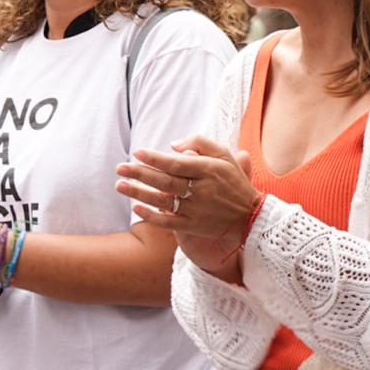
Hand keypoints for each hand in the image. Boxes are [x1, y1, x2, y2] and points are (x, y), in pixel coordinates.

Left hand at [116, 136, 259, 279]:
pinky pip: (169, 222)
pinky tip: (136, 208)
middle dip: (140, 174)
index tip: (137, 152)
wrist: (250, 215)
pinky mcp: (194, 226)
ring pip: (163, 201)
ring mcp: (197, 210)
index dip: (155, 158)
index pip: (176, 164)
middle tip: (120, 168)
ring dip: (139, 193)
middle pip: (165, 181)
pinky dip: (152, 216)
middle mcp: (202, 190)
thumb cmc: (234, 180)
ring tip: (120, 186)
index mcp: (208, 170)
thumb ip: (200, 143)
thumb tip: (173, 145)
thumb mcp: (224, 155)